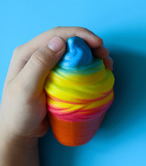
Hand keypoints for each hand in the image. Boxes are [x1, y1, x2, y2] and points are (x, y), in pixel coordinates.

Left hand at [0, 27, 112, 142]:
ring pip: (75, 52)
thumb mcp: (26, 88)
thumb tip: (59, 41)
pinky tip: (100, 70)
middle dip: (89, 43)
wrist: (22, 130)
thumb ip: (39, 63)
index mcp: (28, 53)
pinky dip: (91, 65)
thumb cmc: (19, 112)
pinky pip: (78, 65)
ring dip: (93, 54)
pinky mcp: (60, 76)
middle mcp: (39, 55)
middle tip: (105, 54)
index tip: (98, 43)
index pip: (56, 35)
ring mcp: (50, 65)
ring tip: (106, 62)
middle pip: (68, 40)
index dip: (79, 34)